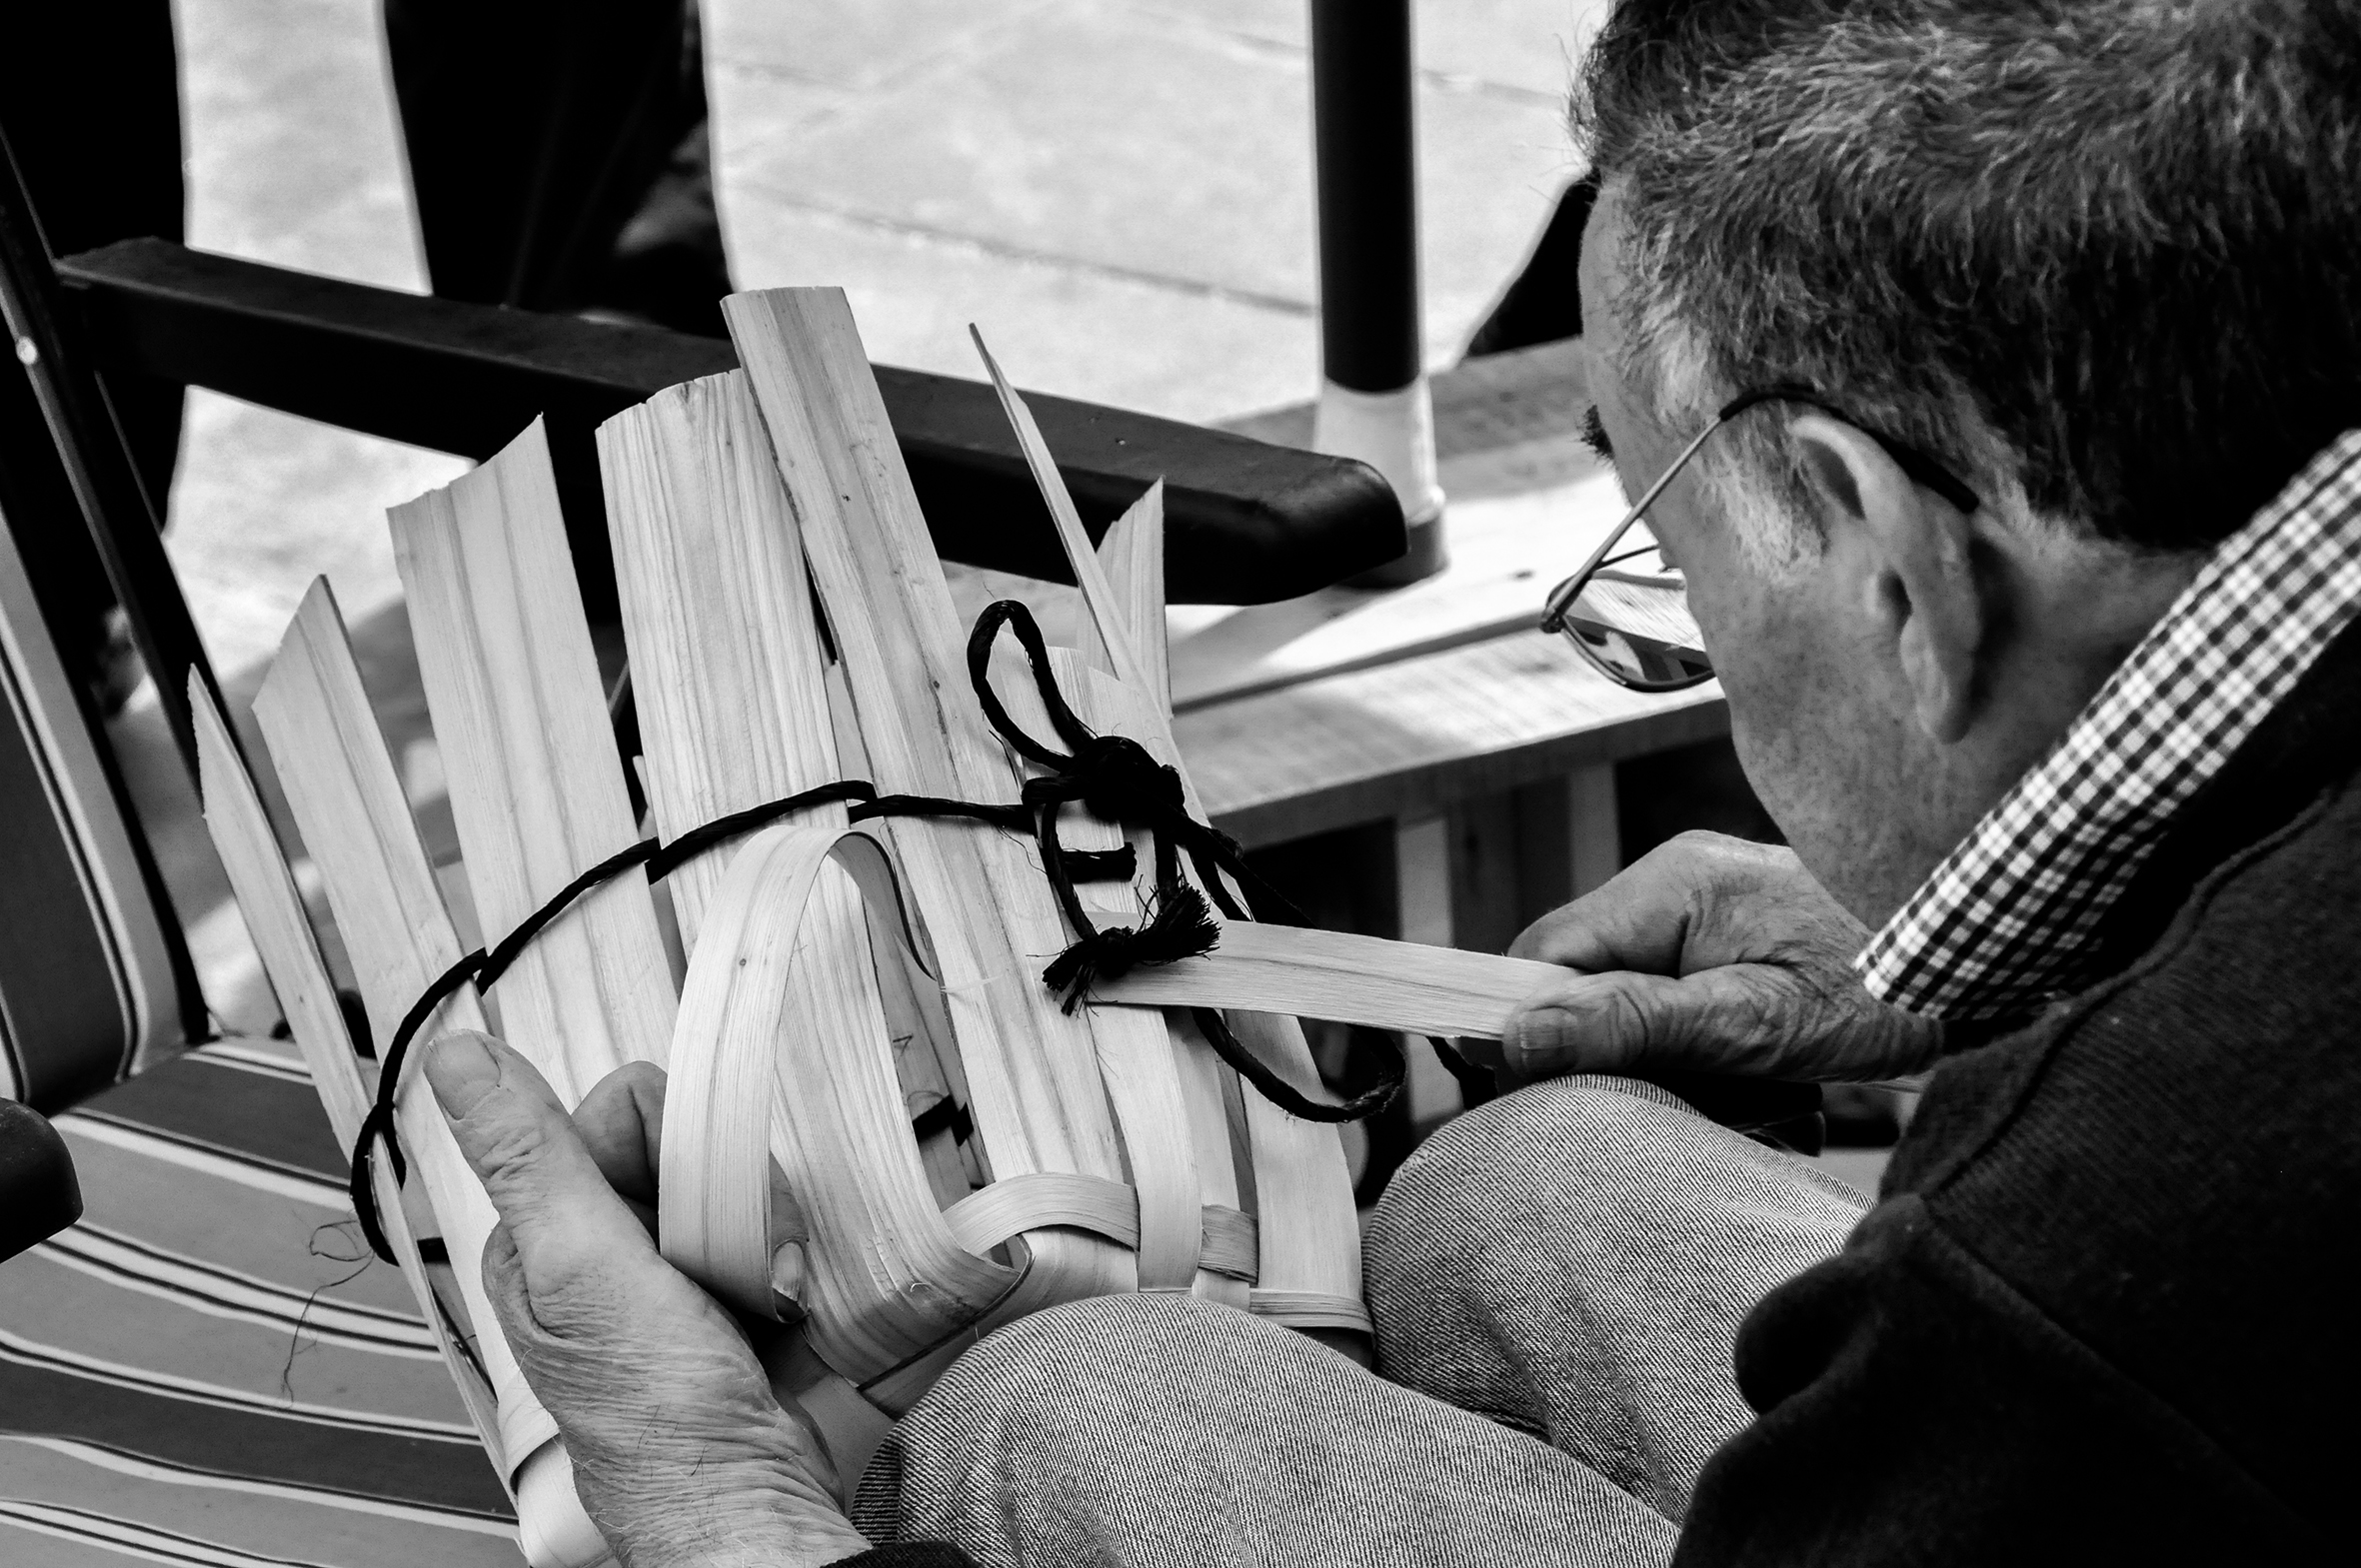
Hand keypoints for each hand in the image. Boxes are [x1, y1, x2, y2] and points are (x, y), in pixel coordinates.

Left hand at [426, 1031, 870, 1567]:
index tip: (680, 1198)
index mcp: (543, 1230)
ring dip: (767, 1236)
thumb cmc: (655, 1413)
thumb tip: (457, 1056)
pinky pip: (769, 1235)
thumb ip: (528, 1154)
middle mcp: (597, 1245)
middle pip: (688, 1143)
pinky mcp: (721, 1297)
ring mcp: (663, 1273)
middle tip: (730, 1257)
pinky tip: (776, 1309)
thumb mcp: (581, 1264)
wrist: (743, 1495)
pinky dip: (784, 1267)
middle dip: (731, 1194)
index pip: (622, 1109)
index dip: (670, 1140)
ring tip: (760, 1294)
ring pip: (736, 1185)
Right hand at [1497, 832, 1943, 1084]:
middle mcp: (1678, 882)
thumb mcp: (1755, 1024)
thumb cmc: (1894, 982)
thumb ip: (1632, 1026)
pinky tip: (1772, 1079)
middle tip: (1690, 1101)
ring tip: (1755, 1097)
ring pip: (1634, 998)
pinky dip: (1711, 1051)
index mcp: (1668, 886)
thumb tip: (1516, 1036)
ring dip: (1673, 1063)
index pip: (1541, 954)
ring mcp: (1712, 905)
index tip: (1550, 1095)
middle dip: (1617, 1054)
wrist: (2003, 955)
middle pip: (1585, 981)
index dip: (1530, 1027)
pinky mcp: (1742, 934)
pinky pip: (1682, 998)